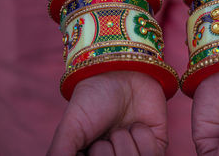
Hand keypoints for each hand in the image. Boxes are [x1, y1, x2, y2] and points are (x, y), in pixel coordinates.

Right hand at [47, 71, 167, 155]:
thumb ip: (60, 154)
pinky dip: (144, 138)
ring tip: (121, 128)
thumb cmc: (92, 99)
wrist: (122, 71)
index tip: (92, 144)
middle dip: (106, 151)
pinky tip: (137, 125)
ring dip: (124, 143)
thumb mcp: (69, 130)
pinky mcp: (157, 147)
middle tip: (105, 134)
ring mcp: (137, 155)